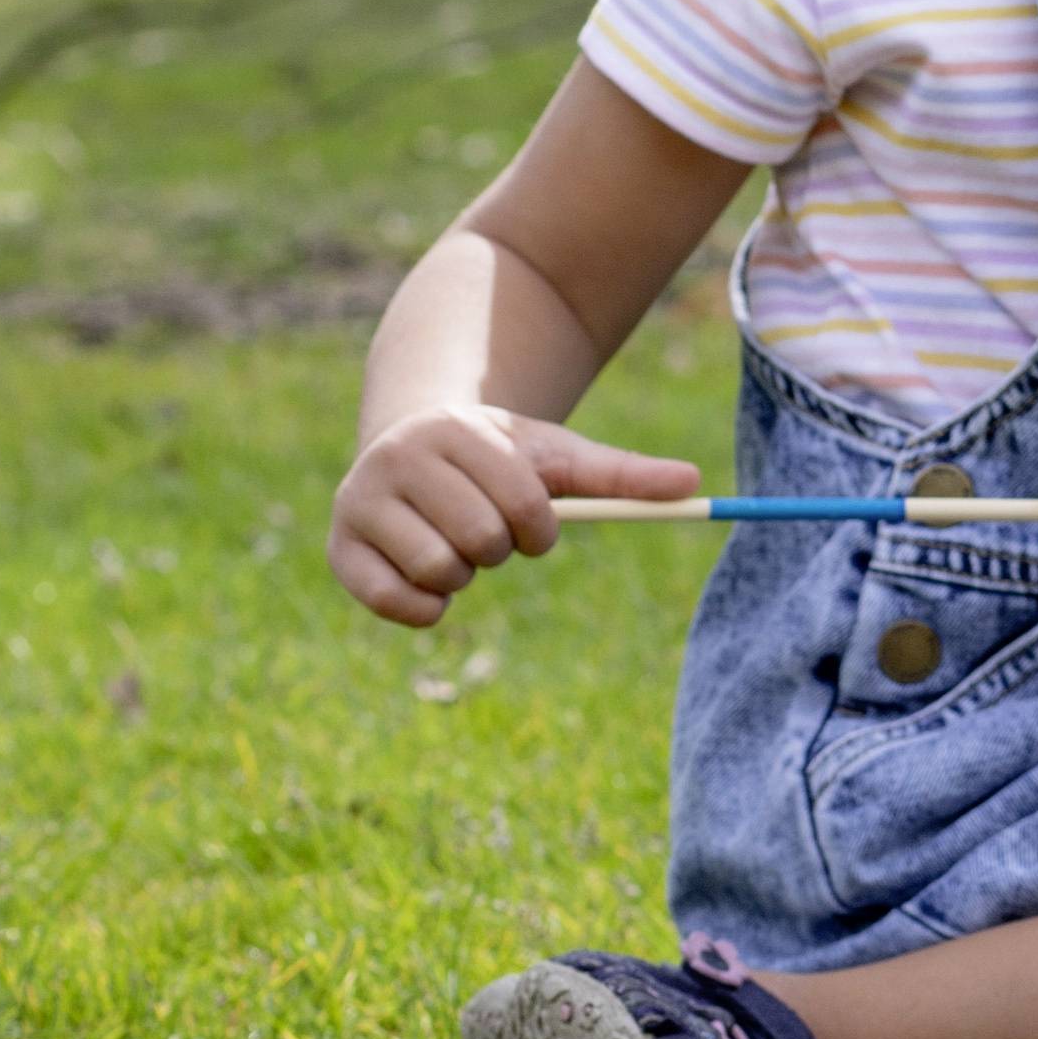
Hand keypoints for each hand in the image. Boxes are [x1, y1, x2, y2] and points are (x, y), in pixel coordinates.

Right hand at [326, 404, 696, 626]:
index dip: (541, 528)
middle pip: (481, 540)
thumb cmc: (496, 458)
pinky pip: (397, 604)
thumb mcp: (556, 458)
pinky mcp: (341, 550)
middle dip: (501, 549)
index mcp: (454, 431)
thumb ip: (621, 474)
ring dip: (466, 574)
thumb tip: (696, 486)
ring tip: (452, 543)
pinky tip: (428, 579)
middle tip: (487, 532)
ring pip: (441, 572)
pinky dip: (428, 607)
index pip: (522, 504)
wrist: (411, 447)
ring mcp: (360, 503)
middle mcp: (396, 459)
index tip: (533, 521)